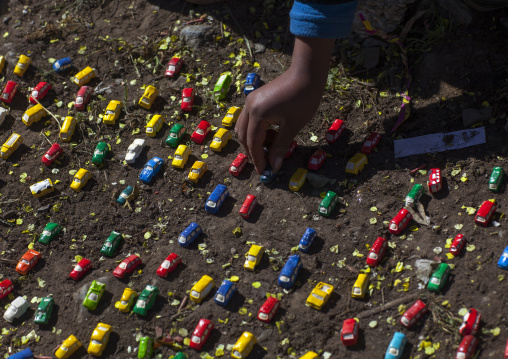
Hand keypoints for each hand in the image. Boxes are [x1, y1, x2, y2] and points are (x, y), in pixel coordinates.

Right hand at [235, 36, 334, 173]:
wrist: (307, 72)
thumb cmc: (303, 99)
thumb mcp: (293, 126)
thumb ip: (281, 147)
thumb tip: (275, 166)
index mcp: (257, 114)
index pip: (253, 143)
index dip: (258, 159)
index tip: (264, 172)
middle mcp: (249, 107)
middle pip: (244, 136)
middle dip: (253, 151)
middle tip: (266, 163)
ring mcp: (251, 101)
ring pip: (244, 127)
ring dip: (254, 141)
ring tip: (272, 147)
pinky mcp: (256, 98)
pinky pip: (250, 119)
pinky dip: (257, 130)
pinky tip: (272, 133)